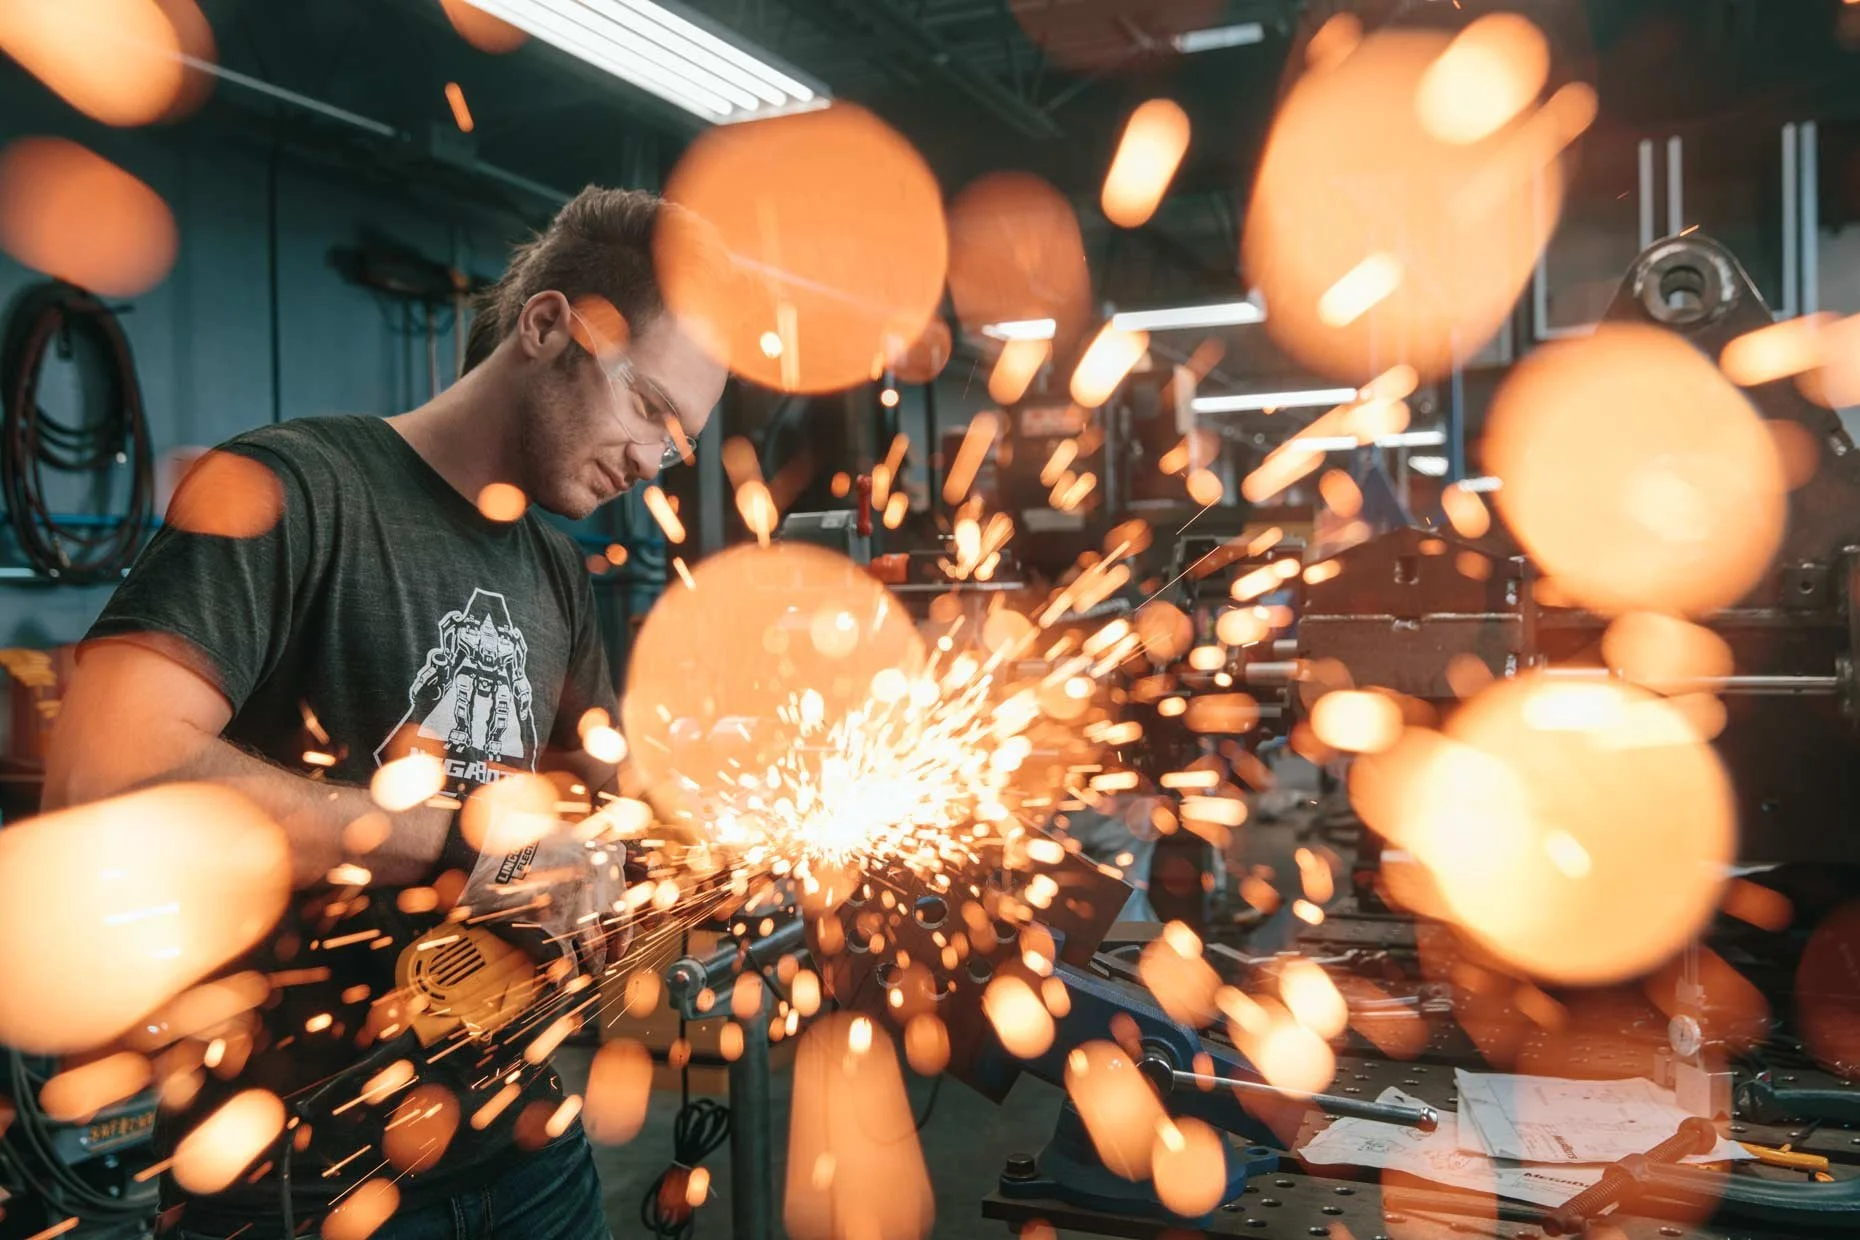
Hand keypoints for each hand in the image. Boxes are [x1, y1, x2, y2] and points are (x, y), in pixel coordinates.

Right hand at [459, 829, 630, 984]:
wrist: (485, 846)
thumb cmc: (521, 837)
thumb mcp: (566, 830)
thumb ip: (592, 843)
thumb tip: (612, 850)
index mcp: (604, 852)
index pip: (632, 886)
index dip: (632, 910)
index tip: (630, 923)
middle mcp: (599, 877)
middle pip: (621, 918)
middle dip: (621, 940)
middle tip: (617, 953)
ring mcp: (579, 903)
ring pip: (598, 943)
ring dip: (599, 961)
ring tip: (597, 969)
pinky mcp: (554, 924)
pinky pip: (568, 958)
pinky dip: (568, 975)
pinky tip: (566, 983)